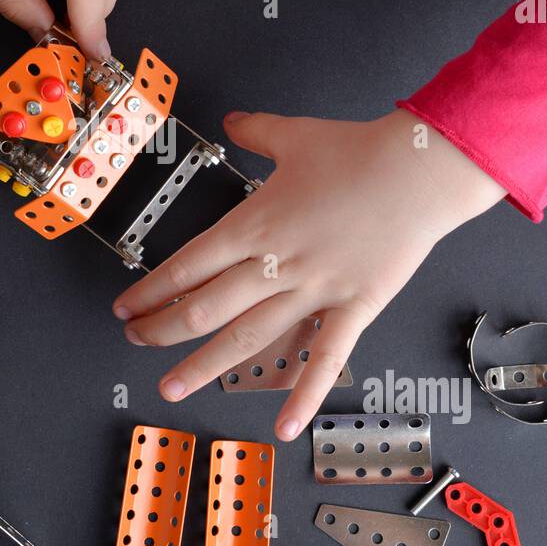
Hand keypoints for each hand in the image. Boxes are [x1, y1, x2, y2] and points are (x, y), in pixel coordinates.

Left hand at [112, 109, 504, 440]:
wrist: (419, 169)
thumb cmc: (360, 152)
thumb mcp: (294, 134)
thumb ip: (255, 131)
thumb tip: (233, 120)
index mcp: (254, 225)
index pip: (186, 267)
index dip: (150, 291)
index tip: (127, 307)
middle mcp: (275, 264)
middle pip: (202, 308)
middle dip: (161, 329)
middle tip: (137, 342)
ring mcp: (312, 292)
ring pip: (245, 339)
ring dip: (202, 366)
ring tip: (171, 387)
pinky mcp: (352, 309)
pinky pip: (322, 359)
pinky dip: (302, 396)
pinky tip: (282, 425)